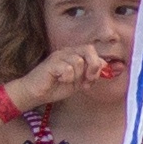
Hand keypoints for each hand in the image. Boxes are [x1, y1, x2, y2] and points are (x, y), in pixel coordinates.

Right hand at [6, 48, 120, 115]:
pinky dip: (67, 78)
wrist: (36, 93)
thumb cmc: (56, 87)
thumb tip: (106, 67)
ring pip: (79, 61)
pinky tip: (59, 80)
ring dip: (77, 76)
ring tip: (67, 81)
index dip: (98, 65)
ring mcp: (59, 56)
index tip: (93, 79)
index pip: (93, 52)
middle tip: (88, 79)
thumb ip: (90, 74)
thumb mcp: (78, 81)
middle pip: (89, 49)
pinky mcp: (51, 63)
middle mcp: (67, 52)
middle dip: (93, 65)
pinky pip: (68, 69)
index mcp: (75, 54)